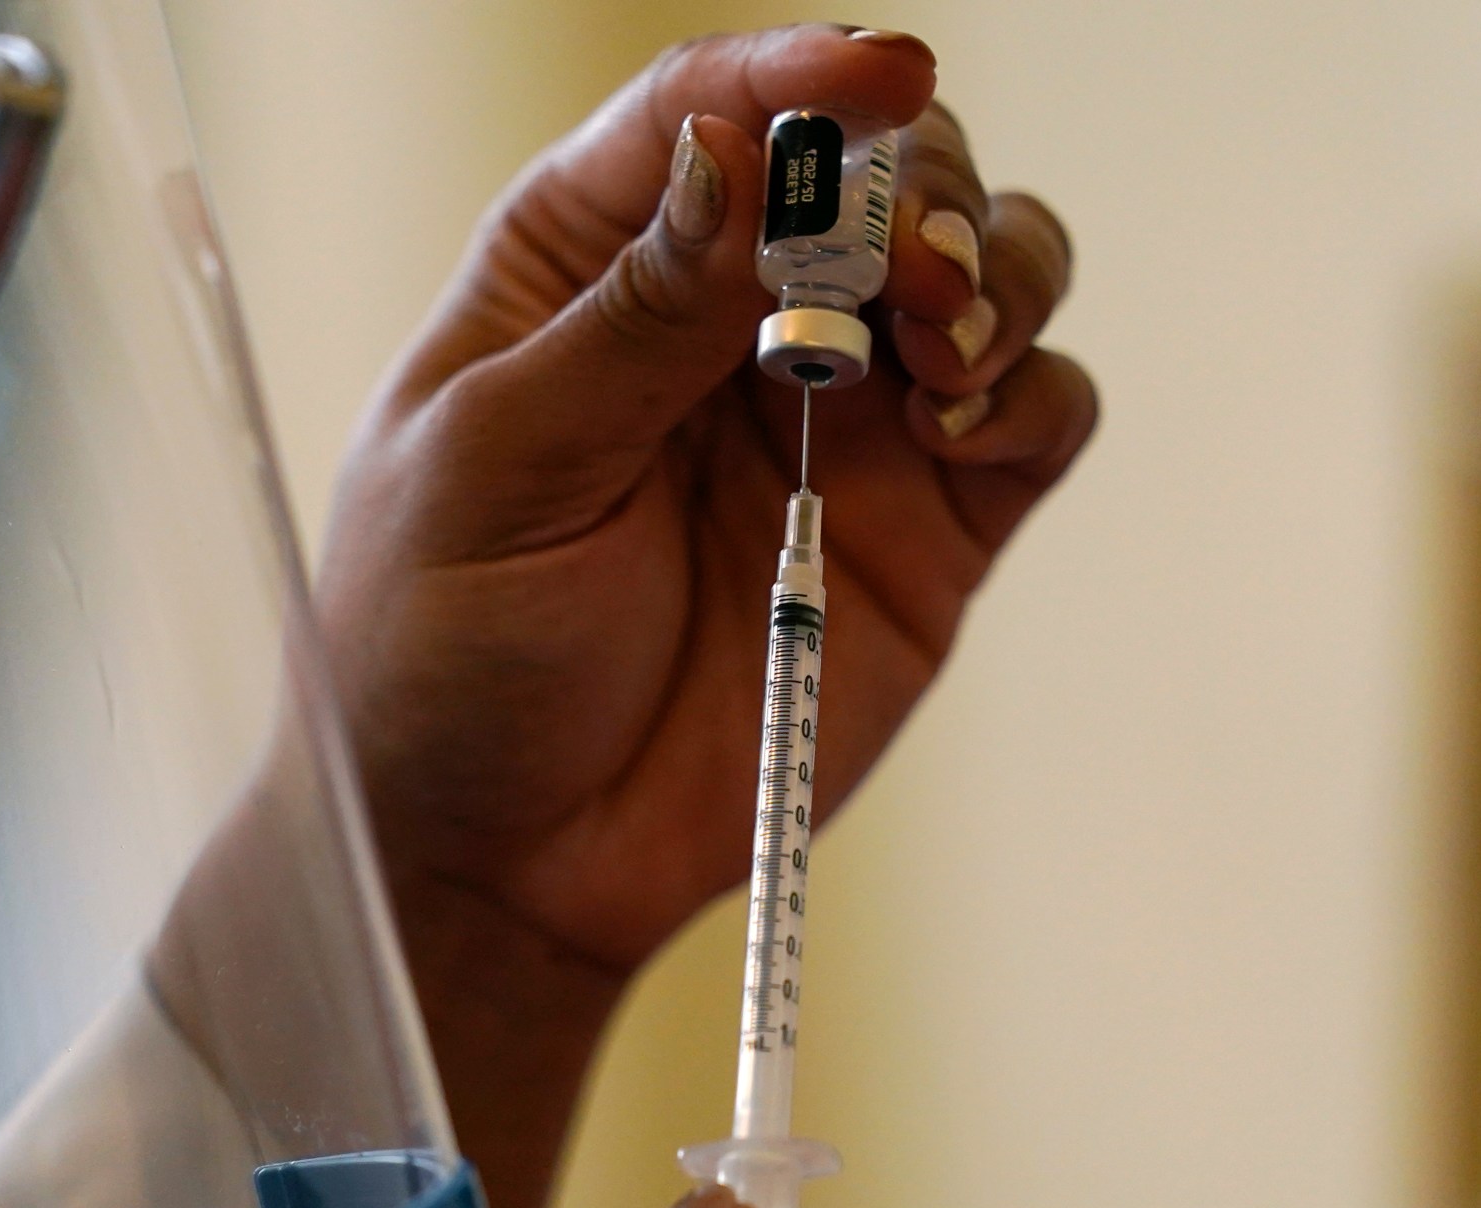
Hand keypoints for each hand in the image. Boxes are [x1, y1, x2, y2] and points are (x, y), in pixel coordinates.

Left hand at [320, 26, 1093, 972]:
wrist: (503, 857)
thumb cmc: (445, 651)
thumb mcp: (496, 470)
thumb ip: (627, 319)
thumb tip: (733, 153)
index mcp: (589, 269)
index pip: (708, 114)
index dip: (801, 73)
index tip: (882, 73)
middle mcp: (728, 319)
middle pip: (876, 171)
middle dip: (916, 189)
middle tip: (907, 275)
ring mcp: (840, 420)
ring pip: (982, 268)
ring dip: (995, 269)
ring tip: (941, 348)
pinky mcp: (925, 528)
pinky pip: (1034, 415)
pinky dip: (1035, 392)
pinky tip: (965, 427)